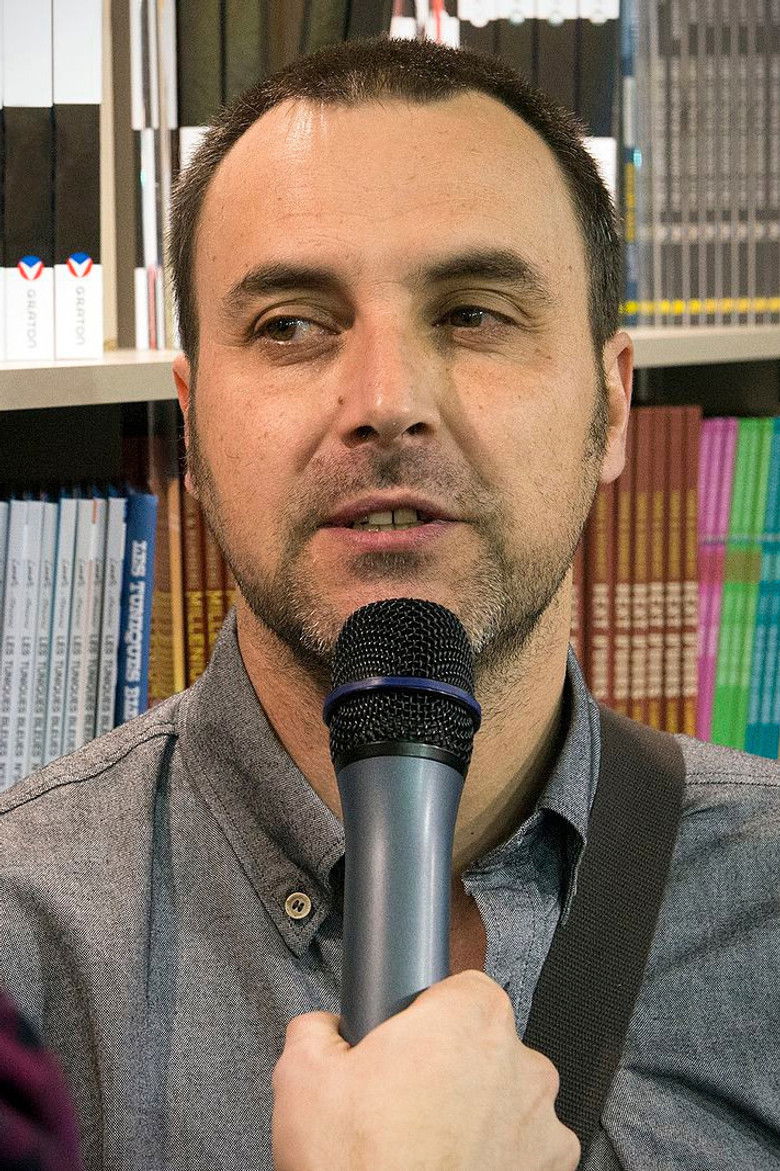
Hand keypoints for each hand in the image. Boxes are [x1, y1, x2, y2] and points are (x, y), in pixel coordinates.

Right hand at [272, 970, 579, 1169]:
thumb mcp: (301, 1075)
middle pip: (486, 1041)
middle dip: (450, 1064)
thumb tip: (325, 1030)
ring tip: (424, 1146)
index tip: (403, 1044)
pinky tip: (452, 1168)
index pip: (460, 986)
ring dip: (476, 1111)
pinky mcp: (552, 1169)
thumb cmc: (359, 1167)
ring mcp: (543, 1121)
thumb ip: (318, 1028)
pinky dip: (497, 1156)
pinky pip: (524, 1146)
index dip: (426, 1015)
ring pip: (506, 1095)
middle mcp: (521, 1061)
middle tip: (402, 1101)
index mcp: (470, 1017)